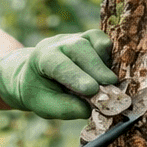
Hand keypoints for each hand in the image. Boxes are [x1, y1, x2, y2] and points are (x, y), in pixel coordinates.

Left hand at [0, 29, 118, 118]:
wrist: (34, 73)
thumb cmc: (40, 91)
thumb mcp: (45, 105)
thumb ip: (67, 108)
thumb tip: (93, 109)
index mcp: (42, 58)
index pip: (59, 65)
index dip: (76, 76)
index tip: (92, 89)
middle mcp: (58, 43)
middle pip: (79, 47)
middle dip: (96, 66)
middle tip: (110, 85)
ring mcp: (74, 37)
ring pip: (93, 39)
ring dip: (104, 60)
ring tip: (112, 81)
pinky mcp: (88, 37)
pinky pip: (101, 39)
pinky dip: (110, 52)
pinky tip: (111, 70)